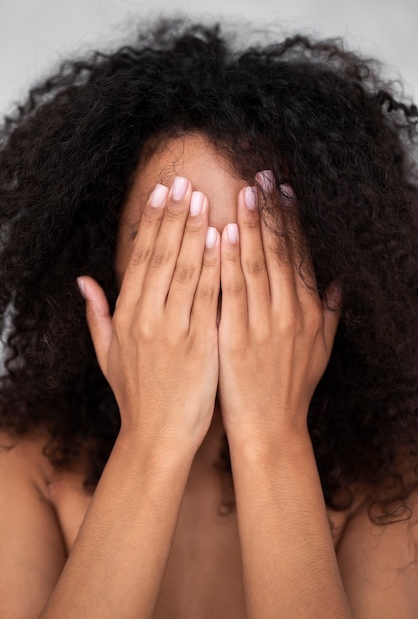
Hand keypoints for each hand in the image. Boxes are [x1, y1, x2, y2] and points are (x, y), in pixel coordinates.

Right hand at [78, 177, 219, 451]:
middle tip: (186, 181)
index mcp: (127, 317)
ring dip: (196, 231)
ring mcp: (175, 330)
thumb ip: (96, 314)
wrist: (158, 437)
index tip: (162, 192)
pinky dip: (216, 267)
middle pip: (163, 256)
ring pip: (186, 271)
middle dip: (175, 216)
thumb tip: (83, 280)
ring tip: (206, 198)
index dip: (152, 222)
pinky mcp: (201, 345)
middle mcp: (148, 318)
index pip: (141, 259)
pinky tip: (224, 241)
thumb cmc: (136, 395)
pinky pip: (209, 298)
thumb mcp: (107, 355)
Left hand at [218, 175, 339, 449]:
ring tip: (243, 192)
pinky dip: (227, 262)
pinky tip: (220, 235)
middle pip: (279, 251)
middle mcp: (290, 312)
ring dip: (249, 226)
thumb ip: (331, 313)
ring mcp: (263, 324)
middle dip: (269, 211)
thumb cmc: (293, 388)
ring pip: (257, 265)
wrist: (271, 428)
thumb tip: (339, 281)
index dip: (290, 220)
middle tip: (260, 175)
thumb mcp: (321, 350)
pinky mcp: (237, 338)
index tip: (281, 190)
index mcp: (309, 311)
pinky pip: (232, 293)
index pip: (299, 254)